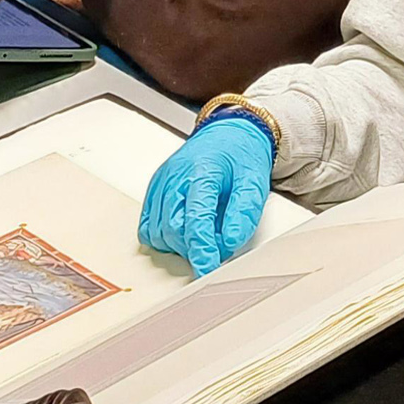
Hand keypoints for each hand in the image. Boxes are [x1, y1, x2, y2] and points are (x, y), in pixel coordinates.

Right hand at [138, 115, 273, 275]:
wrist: (228, 133)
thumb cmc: (240, 156)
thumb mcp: (255, 182)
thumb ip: (244, 213)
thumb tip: (230, 242)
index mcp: (202, 171)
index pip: (195, 220)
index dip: (201, 250)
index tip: (206, 270)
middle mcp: (175, 176)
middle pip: (172, 229)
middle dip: (193, 248)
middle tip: (216, 246)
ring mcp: (161, 182)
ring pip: (157, 231)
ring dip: (178, 244)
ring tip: (202, 232)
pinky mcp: (154, 189)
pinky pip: (148, 225)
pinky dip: (163, 236)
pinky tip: (183, 230)